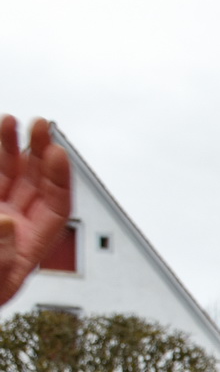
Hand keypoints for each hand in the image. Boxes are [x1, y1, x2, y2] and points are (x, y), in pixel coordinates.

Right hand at [0, 117, 72, 306]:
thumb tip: (9, 221)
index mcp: (30, 249)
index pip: (56, 209)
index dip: (59, 180)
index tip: (56, 152)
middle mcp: (14, 230)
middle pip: (36, 186)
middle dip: (39, 154)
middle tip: (41, 124)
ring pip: (8, 177)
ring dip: (11, 149)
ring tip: (11, 121)